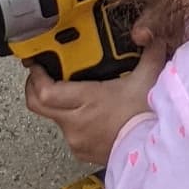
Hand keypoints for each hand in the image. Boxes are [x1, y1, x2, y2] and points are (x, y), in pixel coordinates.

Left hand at [24, 39, 166, 164]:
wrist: (155, 153)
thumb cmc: (148, 119)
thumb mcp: (148, 79)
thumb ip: (149, 52)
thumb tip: (149, 35)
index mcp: (87, 101)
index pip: (44, 91)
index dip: (35, 76)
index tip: (37, 64)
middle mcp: (75, 122)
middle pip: (38, 105)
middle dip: (33, 86)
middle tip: (38, 73)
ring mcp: (76, 139)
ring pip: (53, 117)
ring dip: (56, 104)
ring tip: (69, 91)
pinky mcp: (81, 151)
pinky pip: (67, 132)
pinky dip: (71, 120)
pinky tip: (86, 112)